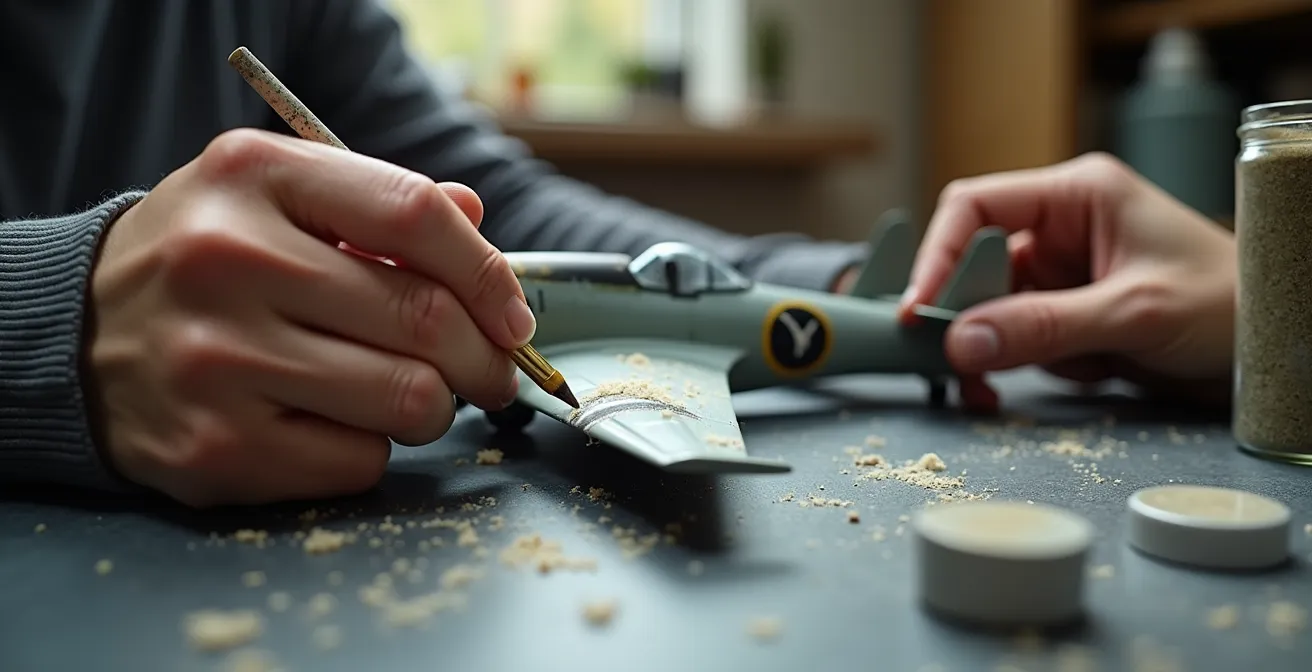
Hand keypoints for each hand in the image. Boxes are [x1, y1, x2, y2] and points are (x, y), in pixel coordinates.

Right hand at [84, 129, 535, 506]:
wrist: (78, 336)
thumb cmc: (205, 260)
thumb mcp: (273, 195)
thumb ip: (376, 202)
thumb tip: (474, 213)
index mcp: (255, 177)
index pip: (415, 216)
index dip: (489, 273)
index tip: (514, 315)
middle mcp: (229, 261)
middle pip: (425, 320)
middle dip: (484, 356)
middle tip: (489, 370)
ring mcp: (218, 360)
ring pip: (409, 401)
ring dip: (434, 405)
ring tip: (408, 391)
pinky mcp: (217, 448)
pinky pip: (361, 461)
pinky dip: (374, 448)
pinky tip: (337, 422)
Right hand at [899, 152, 1235, 408]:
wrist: (1279, 346)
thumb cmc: (1230, 304)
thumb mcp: (1133, 312)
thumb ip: (1043, 326)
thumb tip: (960, 341)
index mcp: (1077, 195)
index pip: (975, 207)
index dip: (938, 255)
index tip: (920, 309)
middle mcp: (1062, 227)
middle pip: (975, 265)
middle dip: (970, 317)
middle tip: (961, 365)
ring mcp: (1064, 273)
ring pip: (993, 309)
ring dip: (1005, 348)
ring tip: (1039, 376)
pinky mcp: (1069, 312)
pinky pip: (1020, 337)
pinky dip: (1028, 363)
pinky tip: (1078, 373)